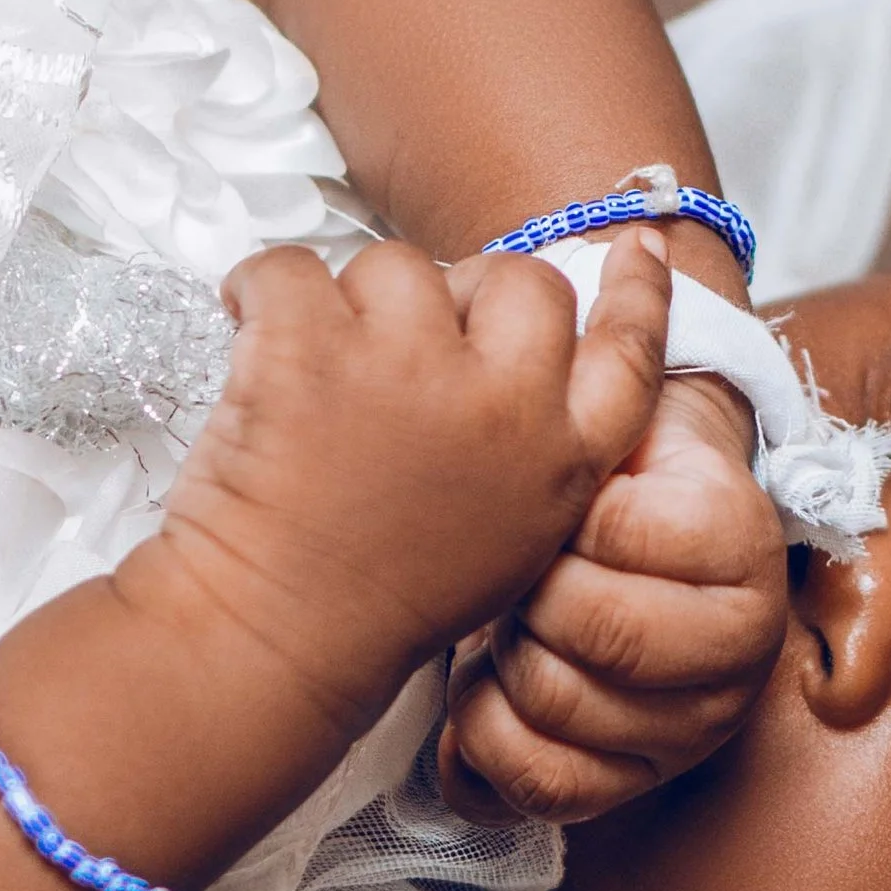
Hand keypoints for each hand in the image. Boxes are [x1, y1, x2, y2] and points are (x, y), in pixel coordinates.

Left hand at [130, 230, 670, 744]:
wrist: (269, 644)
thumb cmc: (371, 602)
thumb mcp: (501, 541)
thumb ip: (527, 450)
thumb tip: (498, 352)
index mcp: (558, 461)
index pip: (628, 351)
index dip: (637, 292)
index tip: (639, 247)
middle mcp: (503, 405)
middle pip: (521, 280)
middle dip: (466, 293)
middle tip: (406, 342)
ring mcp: (410, 367)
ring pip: (400, 265)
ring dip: (353, 305)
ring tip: (318, 379)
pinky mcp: (312, 347)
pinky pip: (289, 267)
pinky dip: (257, 291)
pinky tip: (251, 334)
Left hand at [438, 366, 786, 822]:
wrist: (630, 545)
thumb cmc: (613, 477)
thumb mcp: (627, 412)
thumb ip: (621, 366)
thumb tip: (637, 256)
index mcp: (745, 545)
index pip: (621, 531)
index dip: (564, 512)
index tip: (560, 498)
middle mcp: (739, 651)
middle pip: (594, 627)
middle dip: (530, 588)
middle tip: (517, 565)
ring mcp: (689, 729)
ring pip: (557, 704)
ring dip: (503, 655)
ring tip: (506, 618)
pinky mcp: (631, 784)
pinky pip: (540, 784)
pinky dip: (485, 738)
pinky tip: (482, 689)